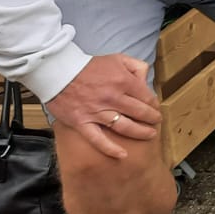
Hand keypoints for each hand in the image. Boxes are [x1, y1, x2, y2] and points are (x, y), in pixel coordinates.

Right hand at [45, 54, 161, 159]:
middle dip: (152, 118)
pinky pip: (97, 139)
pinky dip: (110, 148)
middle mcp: (112, 98)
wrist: (58, 72)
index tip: (155, 107)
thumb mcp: (117, 58)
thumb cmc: (89, 66)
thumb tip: (146, 80)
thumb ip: (136, 66)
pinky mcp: (82, 122)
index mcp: (123, 81)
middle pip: (139, 113)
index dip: (154, 104)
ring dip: (140, 132)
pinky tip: (122, 155)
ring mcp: (97, 112)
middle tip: (156, 121)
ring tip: (150, 135)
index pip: (146, 97)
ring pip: (124, 126)